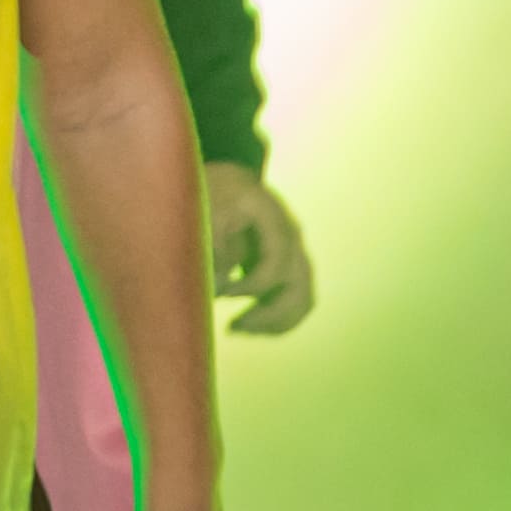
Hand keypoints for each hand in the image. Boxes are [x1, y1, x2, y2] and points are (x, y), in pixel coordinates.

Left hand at [202, 161, 317, 337]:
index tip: (222, 294)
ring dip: (275, 322)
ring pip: (303, 299)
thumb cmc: (213, 193)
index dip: (252, 286)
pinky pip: (297, 303)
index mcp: (273, 217)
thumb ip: (215, 244)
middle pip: (299, 285)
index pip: (277, 262)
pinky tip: (248, 326)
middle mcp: (292, 236)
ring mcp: (294, 253)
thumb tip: (221, 284)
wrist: (227, 181)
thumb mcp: (207, 208)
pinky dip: (278, 321)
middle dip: (268, 313)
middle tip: (233, 326)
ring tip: (238, 329)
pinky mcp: (289, 269)